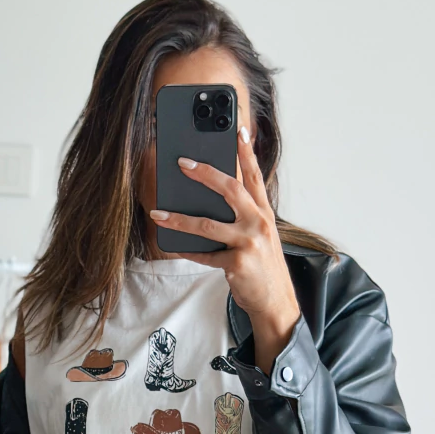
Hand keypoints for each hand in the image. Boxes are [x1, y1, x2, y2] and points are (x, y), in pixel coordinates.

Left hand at [149, 126, 301, 369]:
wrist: (275, 302)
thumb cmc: (263, 268)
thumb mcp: (261, 237)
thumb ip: (243, 217)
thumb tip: (211, 202)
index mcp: (264, 213)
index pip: (255, 176)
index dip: (246, 152)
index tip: (237, 130)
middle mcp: (258, 222)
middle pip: (230, 189)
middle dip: (204, 173)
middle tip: (182, 162)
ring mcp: (248, 242)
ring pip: (207, 224)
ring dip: (179, 218)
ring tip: (158, 213)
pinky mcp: (237, 263)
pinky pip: (205, 254)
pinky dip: (188, 251)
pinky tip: (173, 246)